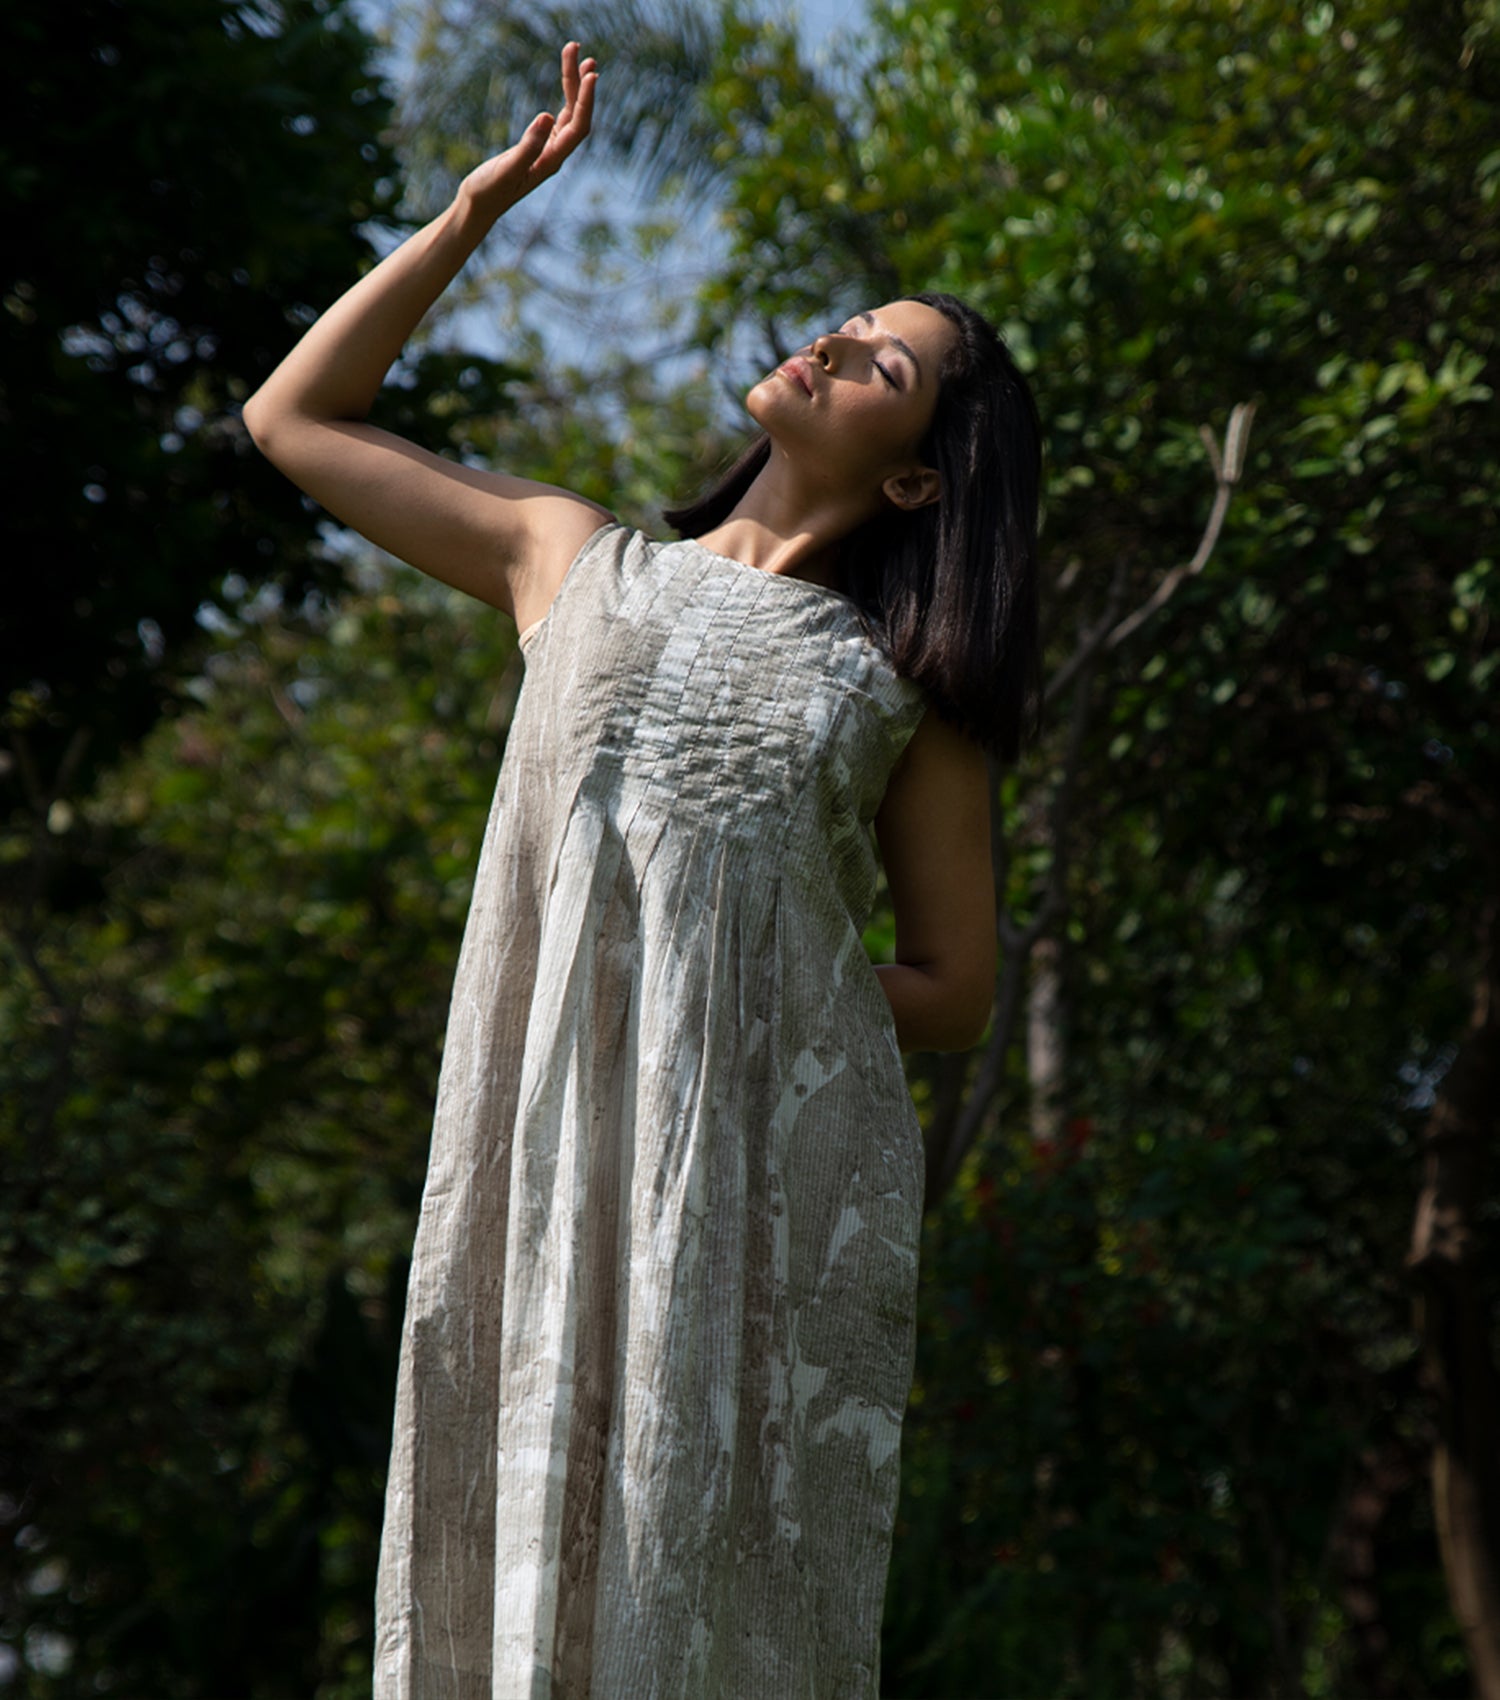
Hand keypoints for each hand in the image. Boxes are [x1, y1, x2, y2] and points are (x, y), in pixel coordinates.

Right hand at [457, 42, 597, 220]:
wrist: (478, 207)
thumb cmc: (489, 191)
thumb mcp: (507, 169)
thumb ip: (528, 145)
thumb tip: (546, 115)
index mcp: (551, 161)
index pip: (578, 127)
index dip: (587, 101)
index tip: (591, 74)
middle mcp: (555, 155)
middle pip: (576, 116)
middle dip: (580, 84)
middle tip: (581, 52)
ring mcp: (548, 150)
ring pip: (569, 114)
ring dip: (574, 86)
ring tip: (578, 57)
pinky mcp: (538, 147)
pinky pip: (559, 118)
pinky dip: (565, 98)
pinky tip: (568, 82)